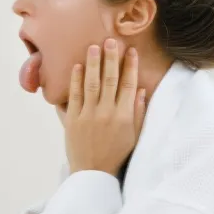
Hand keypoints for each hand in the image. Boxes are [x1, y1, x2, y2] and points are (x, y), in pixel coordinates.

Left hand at [63, 39, 146, 175]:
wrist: (93, 173)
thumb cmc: (116, 154)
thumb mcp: (134, 135)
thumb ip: (138, 112)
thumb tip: (141, 89)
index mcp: (125, 116)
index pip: (129, 85)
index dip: (131, 66)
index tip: (131, 51)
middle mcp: (107, 113)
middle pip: (110, 80)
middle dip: (111, 58)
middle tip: (110, 40)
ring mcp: (88, 115)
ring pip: (92, 84)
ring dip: (92, 64)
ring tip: (93, 47)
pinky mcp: (72, 120)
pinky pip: (74, 96)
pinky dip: (75, 80)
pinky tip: (77, 66)